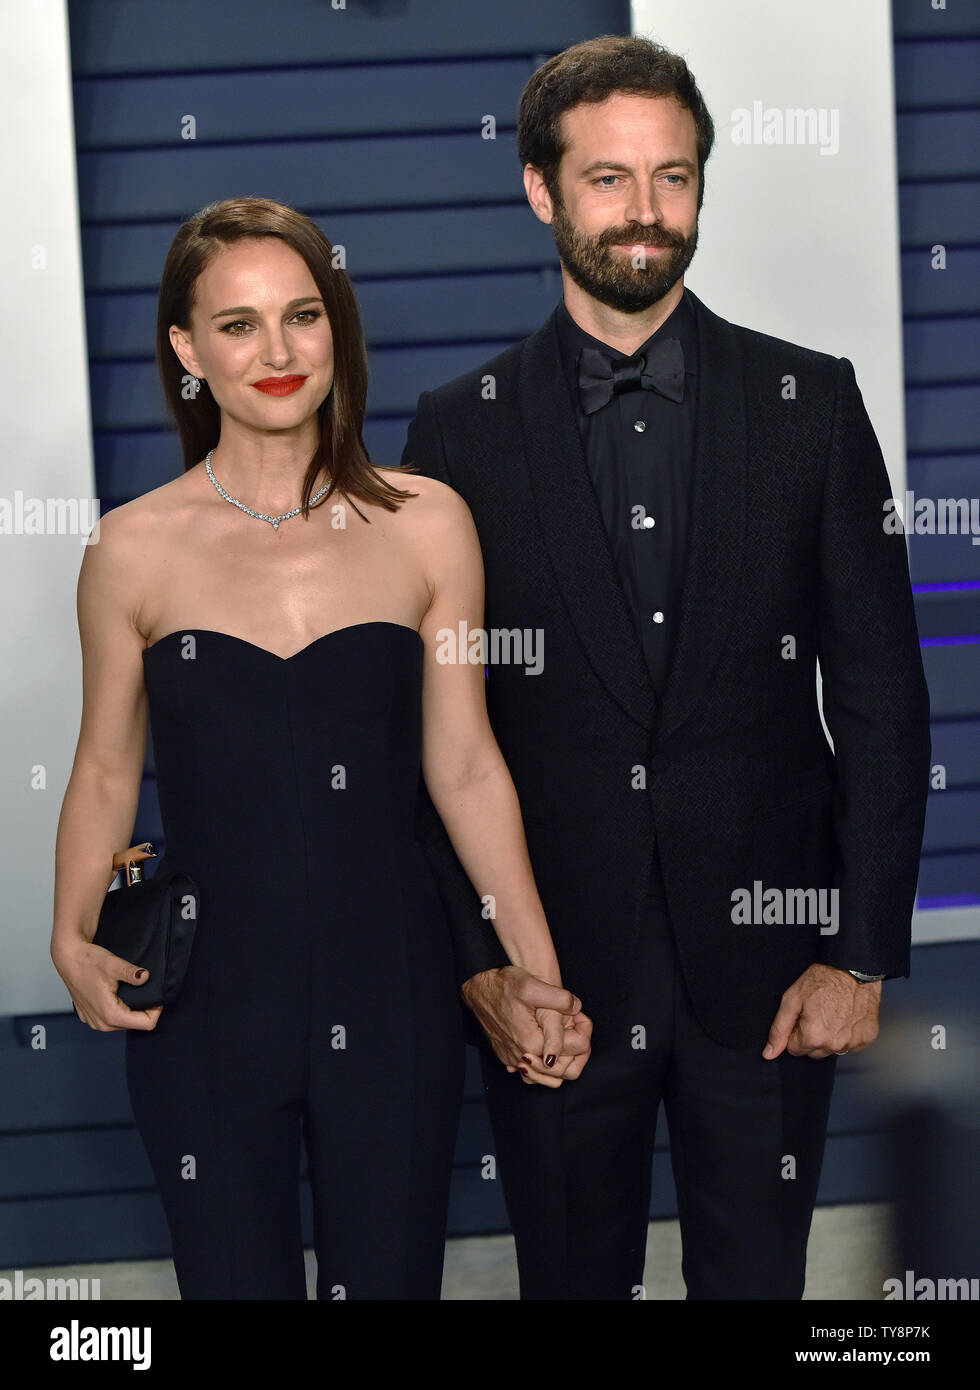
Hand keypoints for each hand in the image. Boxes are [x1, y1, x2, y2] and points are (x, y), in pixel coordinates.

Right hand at [52, 939, 161, 1031]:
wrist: (68, 957)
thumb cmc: (87, 961)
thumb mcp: (113, 965)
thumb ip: (132, 973)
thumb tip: (146, 977)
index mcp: (110, 1014)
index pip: (146, 1024)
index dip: (156, 1010)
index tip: (156, 996)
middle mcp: (101, 1023)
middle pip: (135, 1024)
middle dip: (144, 1010)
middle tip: (146, 991)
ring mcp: (93, 1021)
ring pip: (122, 1023)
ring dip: (131, 1011)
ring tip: (132, 992)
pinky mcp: (88, 1016)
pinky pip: (110, 1020)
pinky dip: (118, 1010)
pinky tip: (117, 996)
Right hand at [461, 965, 591, 1086]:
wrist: (478, 988)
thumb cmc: (503, 986)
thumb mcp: (533, 987)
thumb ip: (560, 999)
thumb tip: (577, 1008)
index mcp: (533, 1043)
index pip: (573, 1054)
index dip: (582, 1033)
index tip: (578, 1018)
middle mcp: (522, 1057)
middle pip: (563, 1070)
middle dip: (574, 1050)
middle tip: (573, 1025)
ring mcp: (513, 1059)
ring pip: (546, 1076)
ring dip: (558, 1059)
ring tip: (561, 1035)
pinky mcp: (507, 1056)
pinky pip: (530, 1071)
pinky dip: (542, 1061)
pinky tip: (544, 1042)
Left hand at [763, 963, 880, 1059]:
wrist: (853, 969)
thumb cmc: (823, 980)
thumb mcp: (792, 999)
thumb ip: (779, 1029)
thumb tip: (770, 1053)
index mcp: (813, 1037)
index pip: (794, 1049)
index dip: (795, 1032)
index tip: (802, 1016)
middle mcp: (834, 1044)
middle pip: (814, 1052)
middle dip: (811, 1037)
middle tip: (816, 1013)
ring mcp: (853, 1043)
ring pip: (832, 1049)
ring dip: (830, 1036)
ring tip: (832, 1013)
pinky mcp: (866, 1038)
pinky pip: (851, 1044)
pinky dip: (847, 1033)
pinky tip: (845, 1016)